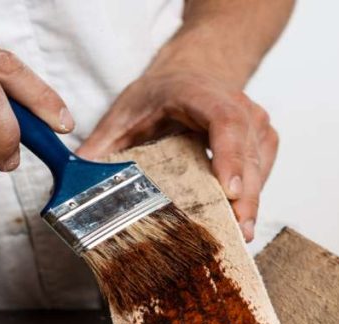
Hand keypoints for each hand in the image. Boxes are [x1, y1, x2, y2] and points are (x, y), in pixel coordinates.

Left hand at [77, 69, 277, 241]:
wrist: (193, 73)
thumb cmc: (161, 95)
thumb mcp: (125, 114)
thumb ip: (101, 148)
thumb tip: (74, 184)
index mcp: (200, 94)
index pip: (224, 121)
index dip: (229, 156)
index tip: (227, 191)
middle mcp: (237, 105)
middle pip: (247, 152)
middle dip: (244, 196)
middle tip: (238, 232)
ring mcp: (256, 123)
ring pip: (259, 167)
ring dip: (250, 203)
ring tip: (239, 236)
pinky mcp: (264, 142)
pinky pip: (262, 174)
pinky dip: (252, 198)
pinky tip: (238, 222)